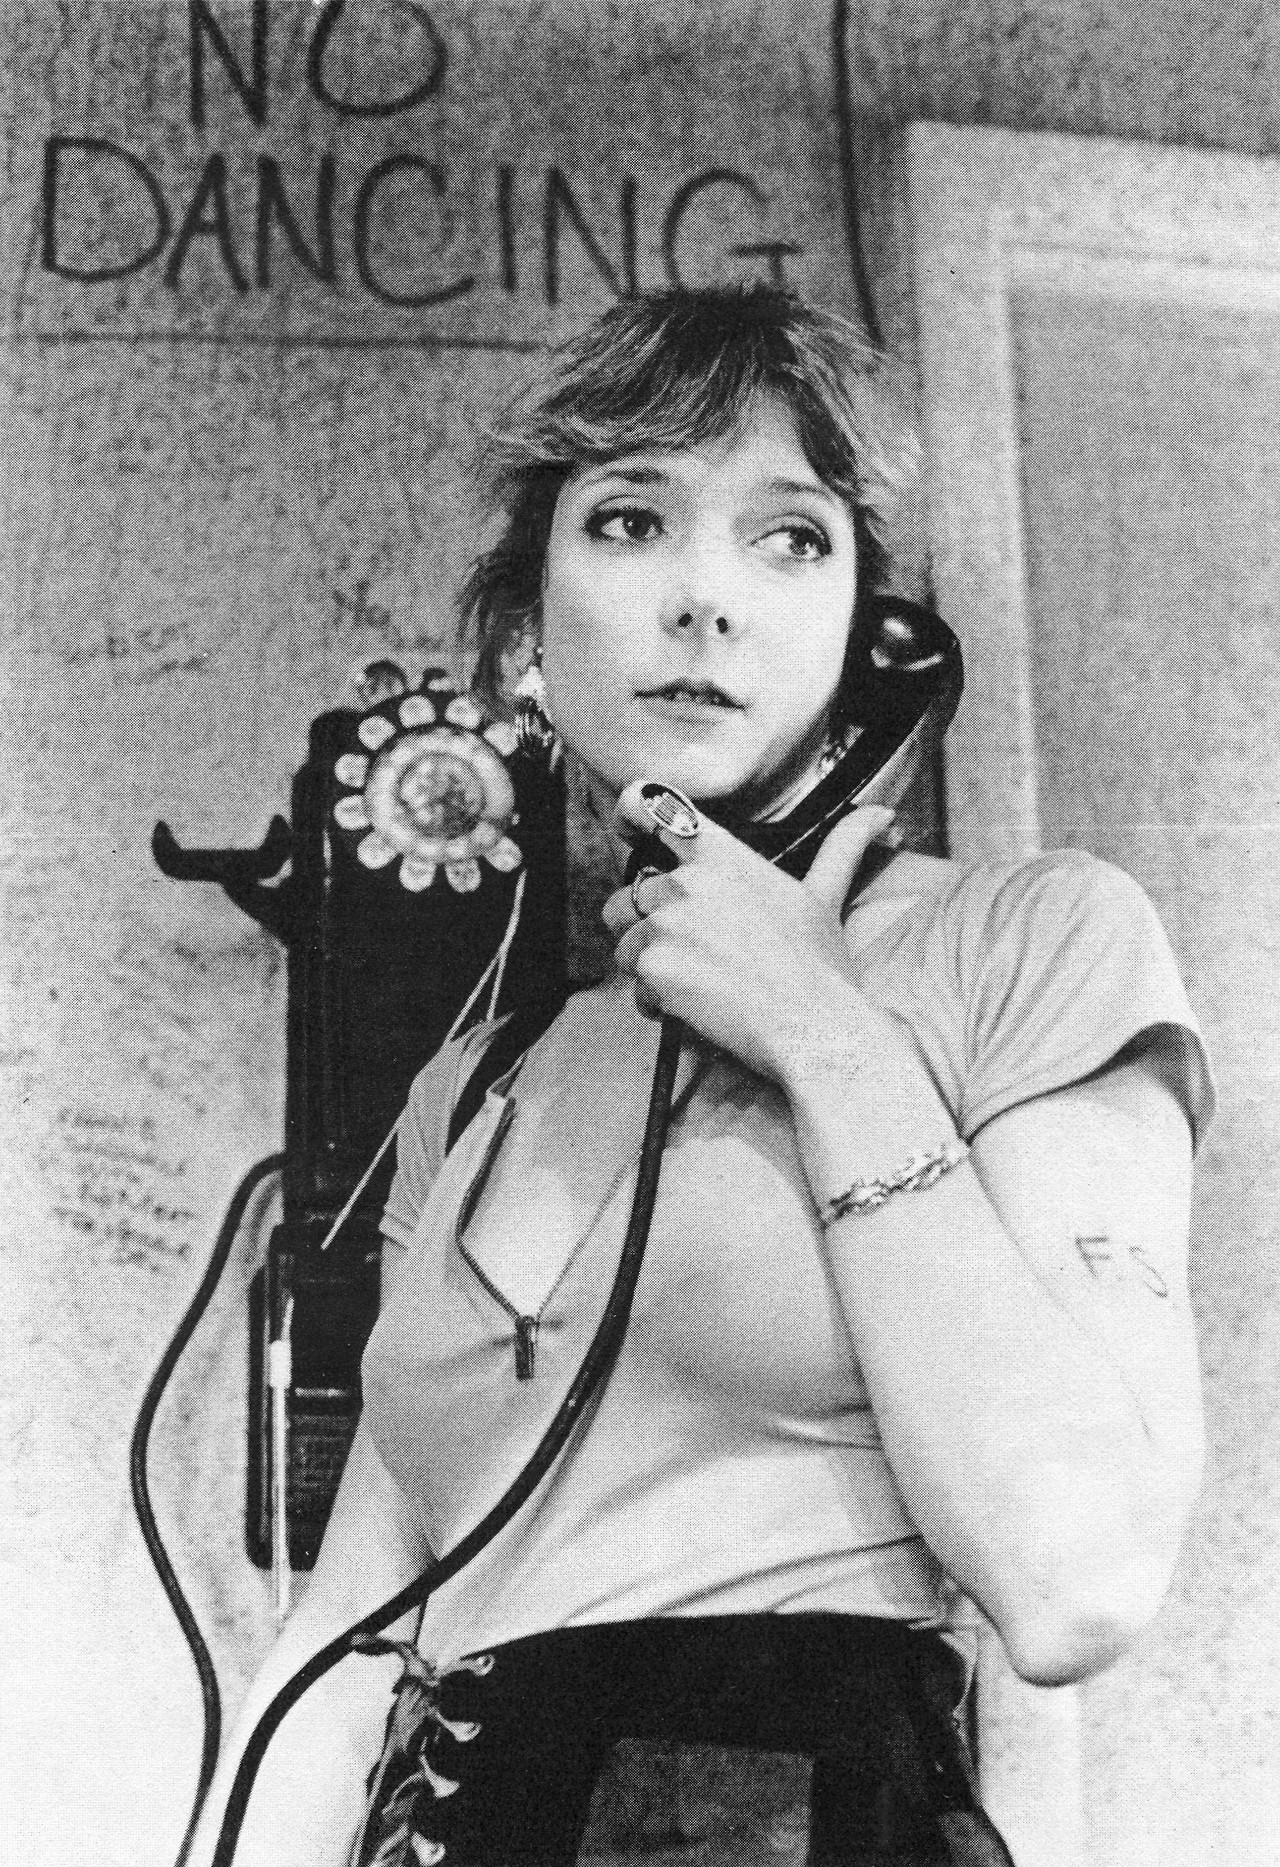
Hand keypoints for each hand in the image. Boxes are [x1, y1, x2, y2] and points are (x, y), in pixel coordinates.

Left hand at [601, 781, 896, 1085]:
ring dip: (650, 970)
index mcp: (722, 857)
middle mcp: (688, 882)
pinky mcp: (655, 965)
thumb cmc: (821, 968)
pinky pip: (634, 988)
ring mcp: (668, 922)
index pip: (651, 812)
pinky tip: (699, 1011)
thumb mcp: (826, 897)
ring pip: (625, 945)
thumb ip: (844, 847)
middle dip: (646, 930)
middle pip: (627, 898)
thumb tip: (883, 815)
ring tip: (699, 987)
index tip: (628, 836)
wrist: (816, 1027)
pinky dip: (657, 1006)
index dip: (629, 819)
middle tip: (693, 957)